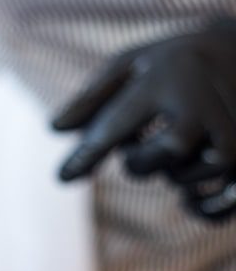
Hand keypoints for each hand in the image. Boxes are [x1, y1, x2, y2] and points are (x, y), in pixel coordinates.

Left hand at [53, 18, 235, 220]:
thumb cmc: (172, 61)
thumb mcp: (128, 65)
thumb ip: (90, 98)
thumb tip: (54, 129)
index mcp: (167, 81)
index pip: (115, 127)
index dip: (85, 156)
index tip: (62, 178)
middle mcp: (204, 108)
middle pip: (157, 157)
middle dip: (138, 161)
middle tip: (135, 150)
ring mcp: (233, 135)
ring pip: (187, 179)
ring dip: (171, 175)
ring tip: (173, 152)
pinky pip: (218, 206)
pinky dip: (200, 208)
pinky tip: (188, 199)